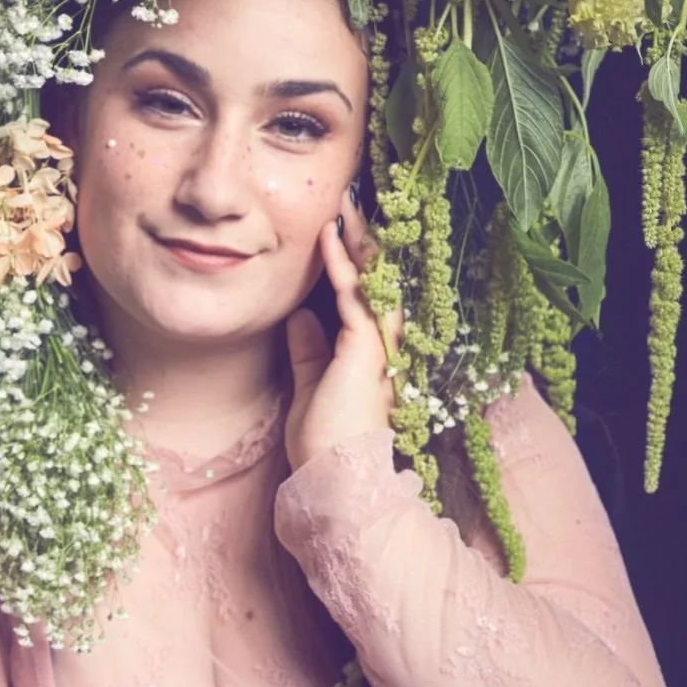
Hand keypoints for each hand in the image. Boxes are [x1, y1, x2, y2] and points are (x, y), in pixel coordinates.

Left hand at [283, 184, 404, 472]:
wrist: (335, 483)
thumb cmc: (324, 446)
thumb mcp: (309, 389)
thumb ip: (310, 353)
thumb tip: (301, 318)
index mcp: (373, 356)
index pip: (369, 298)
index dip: (358, 263)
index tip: (342, 229)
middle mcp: (385, 347)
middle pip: (381, 282)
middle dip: (367, 242)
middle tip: (352, 203)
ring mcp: (380, 348)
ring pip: (375, 282)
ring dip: (358, 241)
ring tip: (345, 204)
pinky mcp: (367, 351)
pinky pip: (356, 296)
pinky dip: (341, 263)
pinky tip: (329, 235)